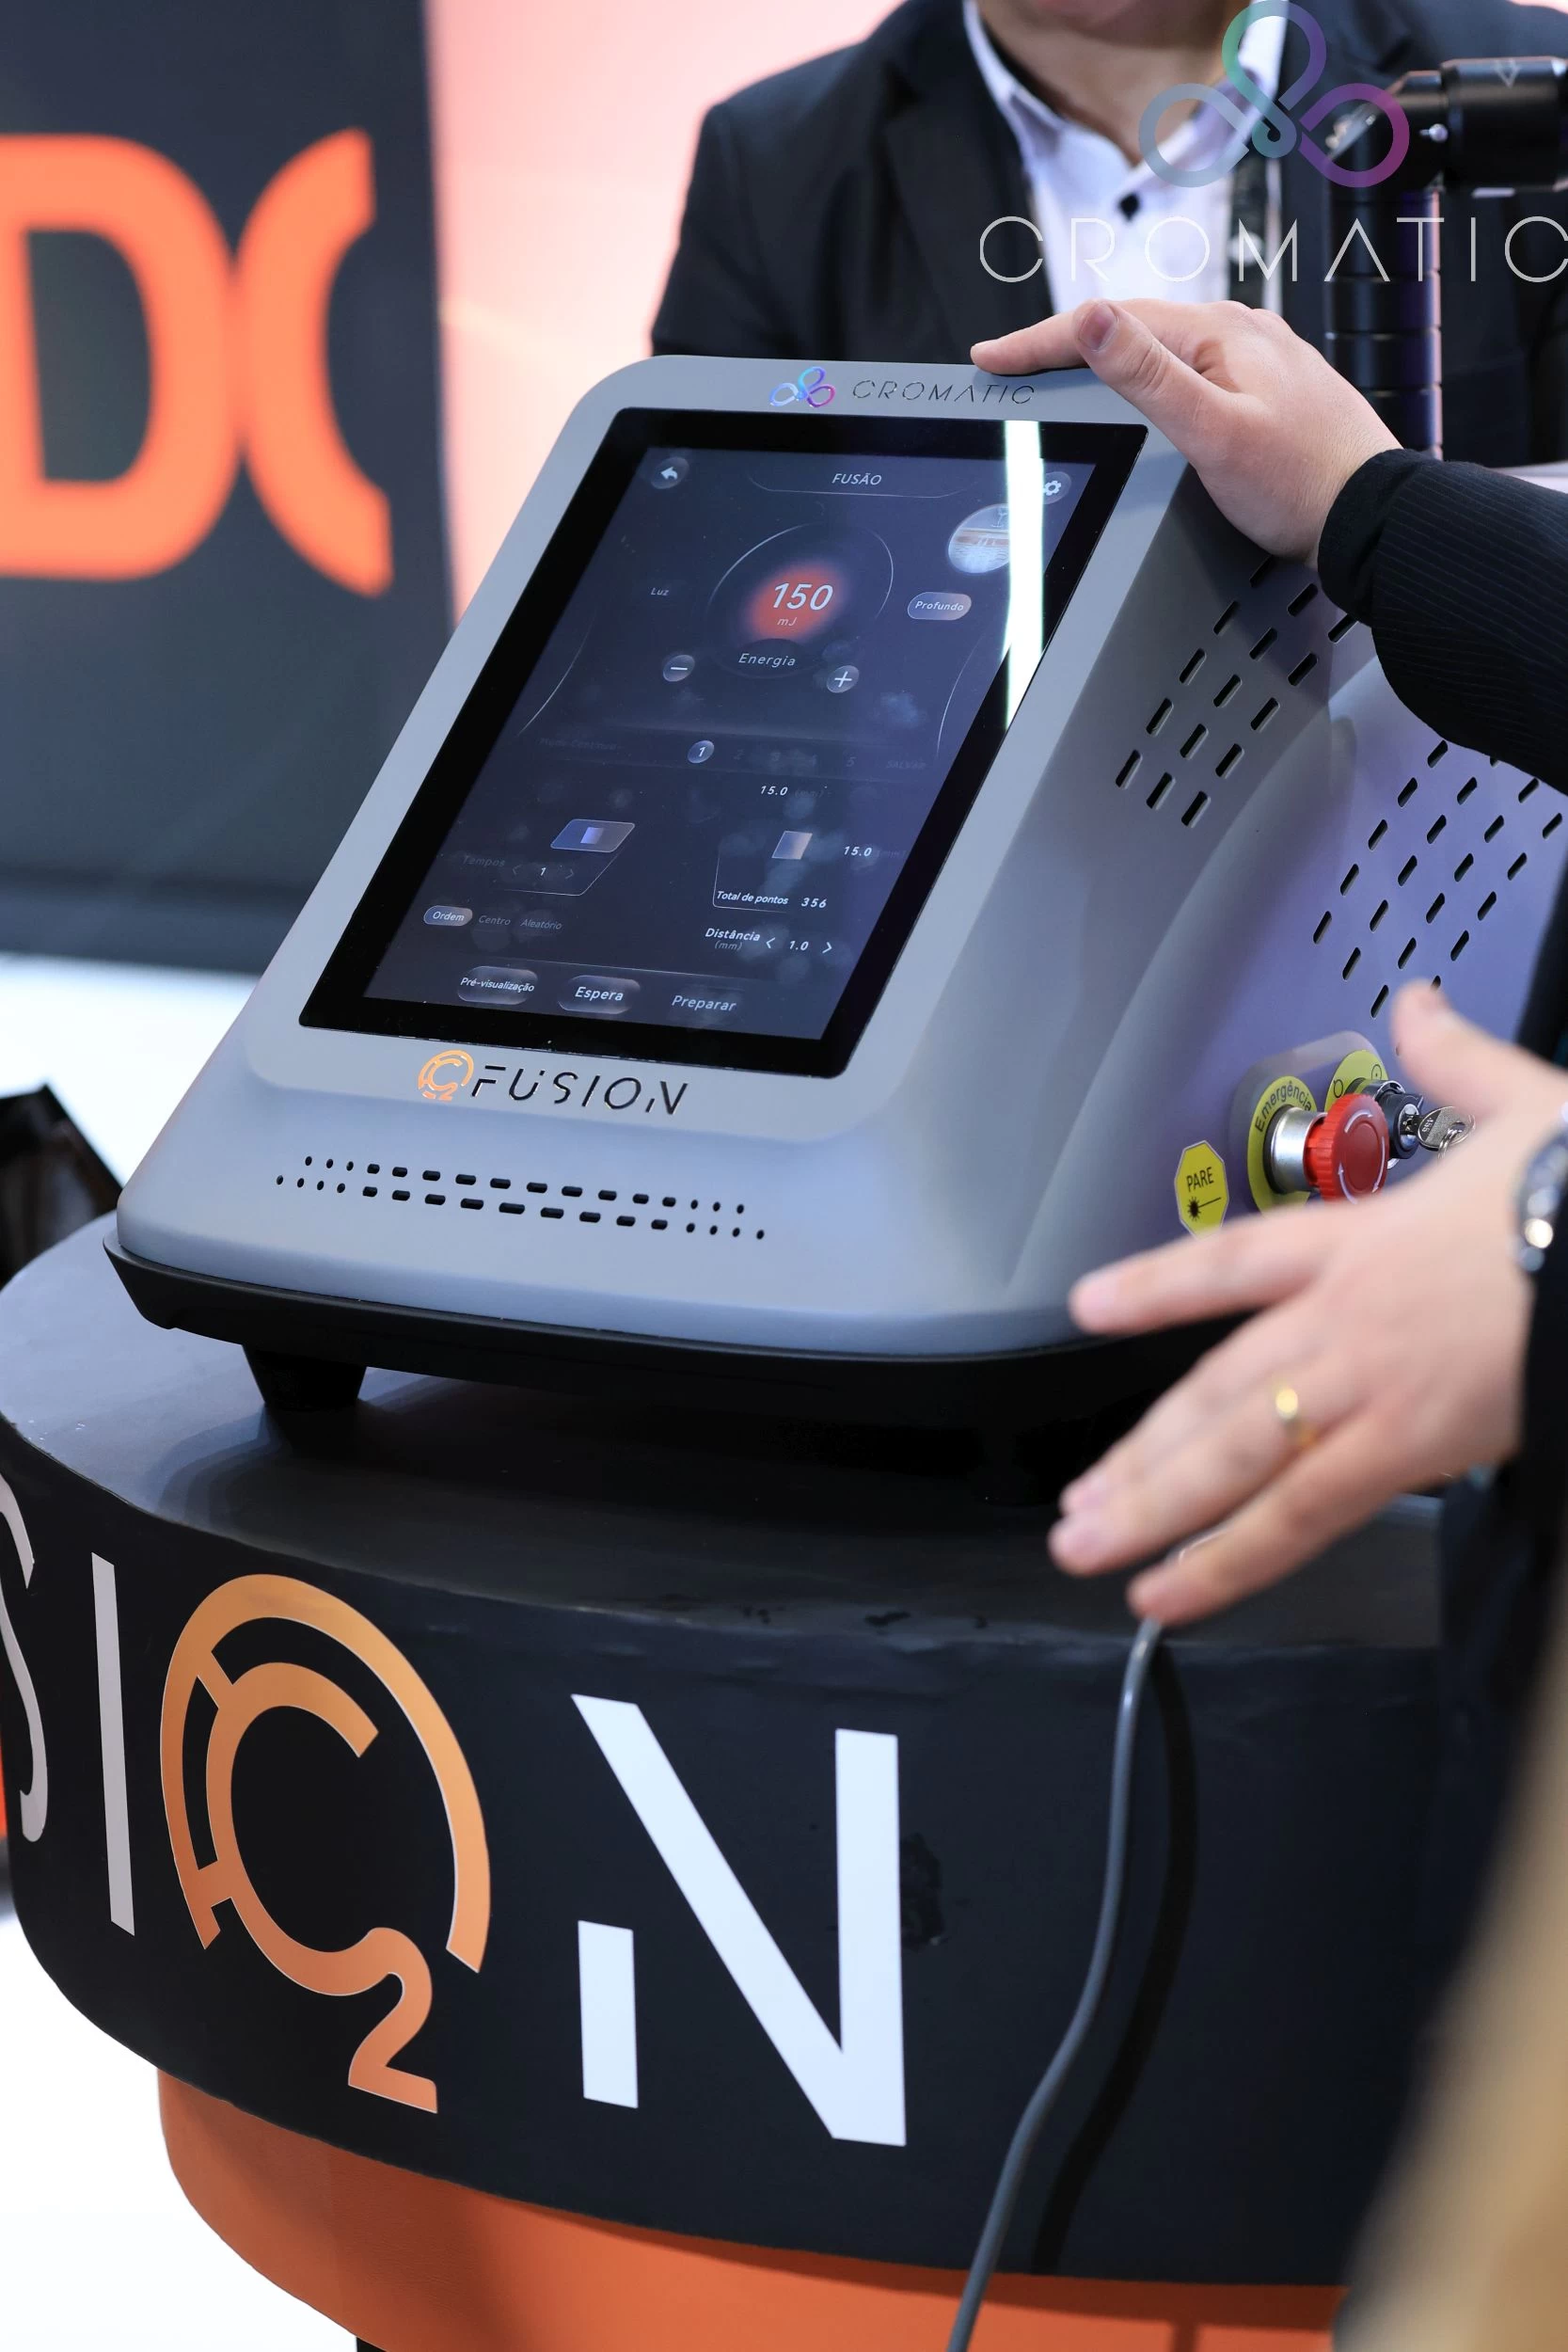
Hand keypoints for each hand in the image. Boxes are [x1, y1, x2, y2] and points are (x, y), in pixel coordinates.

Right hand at [972, 298, 1397, 566]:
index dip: (1040, 342)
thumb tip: (1092, 319)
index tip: (992, 357)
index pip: (1106, 323)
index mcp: (1219, 333)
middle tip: (1011, 366)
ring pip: (1159, 348)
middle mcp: (1239, 333)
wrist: (1370, 518)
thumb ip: (1146, 375)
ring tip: (1059, 375)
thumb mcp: (1211, 430)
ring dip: (1103, 359)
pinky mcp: (1265, 391)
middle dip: (1064, 345)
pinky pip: (1188, 370)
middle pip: (1130, 328)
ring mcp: (1254, 360)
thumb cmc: (1302, 484)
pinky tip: (1138, 396)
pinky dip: (1145, 379)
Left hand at [1049, 985, 1567, 1623]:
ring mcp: (1367, 1388)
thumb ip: (1454, 1062)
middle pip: (1211, 1391)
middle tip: (1073, 1504)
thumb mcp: (1524, 1105)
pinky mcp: (1410, 1448)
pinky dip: (1230, 1561)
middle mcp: (1341, 1319)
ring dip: (1150, 1509)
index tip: (1091, 1306)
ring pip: (1232, 1460)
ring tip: (1087, 1549)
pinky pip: (1299, 1516)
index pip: (1229, 1261)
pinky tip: (1175, 1592)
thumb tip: (1417, 1005)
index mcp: (1360, 1239)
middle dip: (1136, 1453)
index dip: (1153, 1284)